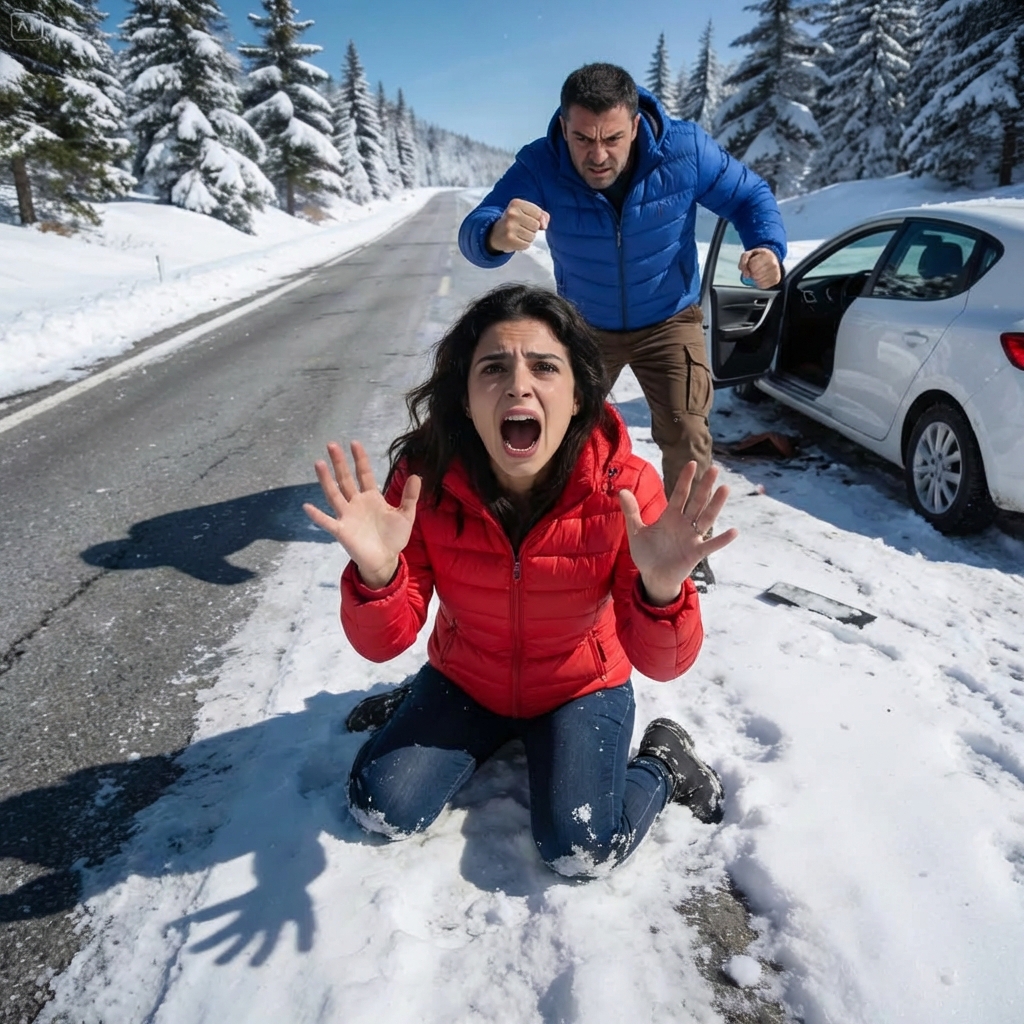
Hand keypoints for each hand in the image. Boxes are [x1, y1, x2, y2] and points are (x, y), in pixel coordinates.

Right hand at [303, 441, 419, 588]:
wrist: (385, 560)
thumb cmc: (394, 537)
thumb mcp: (406, 515)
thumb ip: (410, 497)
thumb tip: (416, 476)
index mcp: (371, 497)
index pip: (364, 474)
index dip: (360, 459)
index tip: (354, 443)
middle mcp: (356, 503)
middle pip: (345, 479)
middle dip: (339, 462)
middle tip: (332, 444)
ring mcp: (347, 516)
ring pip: (334, 494)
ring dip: (326, 480)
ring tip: (319, 463)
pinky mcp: (342, 531)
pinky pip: (327, 522)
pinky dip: (317, 516)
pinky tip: (307, 507)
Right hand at [488, 198, 550, 252]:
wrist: (495, 234)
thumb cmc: (514, 222)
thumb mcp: (526, 212)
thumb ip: (541, 215)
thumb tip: (544, 225)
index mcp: (516, 203)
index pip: (538, 213)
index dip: (536, 219)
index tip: (526, 219)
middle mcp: (512, 213)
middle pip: (536, 225)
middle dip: (532, 229)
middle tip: (521, 227)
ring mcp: (509, 226)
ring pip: (532, 236)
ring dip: (528, 238)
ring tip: (518, 234)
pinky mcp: (509, 239)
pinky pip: (527, 244)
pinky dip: (523, 244)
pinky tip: (516, 240)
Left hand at [618, 462, 737, 605]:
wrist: (653, 577)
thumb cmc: (647, 554)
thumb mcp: (636, 531)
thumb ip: (631, 512)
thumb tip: (621, 491)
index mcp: (670, 517)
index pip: (679, 494)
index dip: (685, 480)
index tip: (692, 463)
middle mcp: (684, 525)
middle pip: (696, 502)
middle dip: (704, 486)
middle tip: (714, 469)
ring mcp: (691, 538)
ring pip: (706, 518)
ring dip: (715, 504)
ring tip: (725, 488)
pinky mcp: (695, 553)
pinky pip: (710, 545)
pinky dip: (721, 539)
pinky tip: (733, 531)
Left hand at [738, 247, 781, 287]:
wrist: (771, 257)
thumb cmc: (759, 256)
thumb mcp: (749, 254)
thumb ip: (743, 262)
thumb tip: (745, 275)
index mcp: (766, 255)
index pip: (752, 265)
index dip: (748, 266)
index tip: (751, 263)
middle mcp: (773, 263)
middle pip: (755, 274)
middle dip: (751, 273)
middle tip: (754, 269)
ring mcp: (776, 272)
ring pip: (758, 281)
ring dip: (754, 278)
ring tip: (758, 272)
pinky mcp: (776, 279)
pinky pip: (762, 285)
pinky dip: (758, 283)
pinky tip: (761, 277)